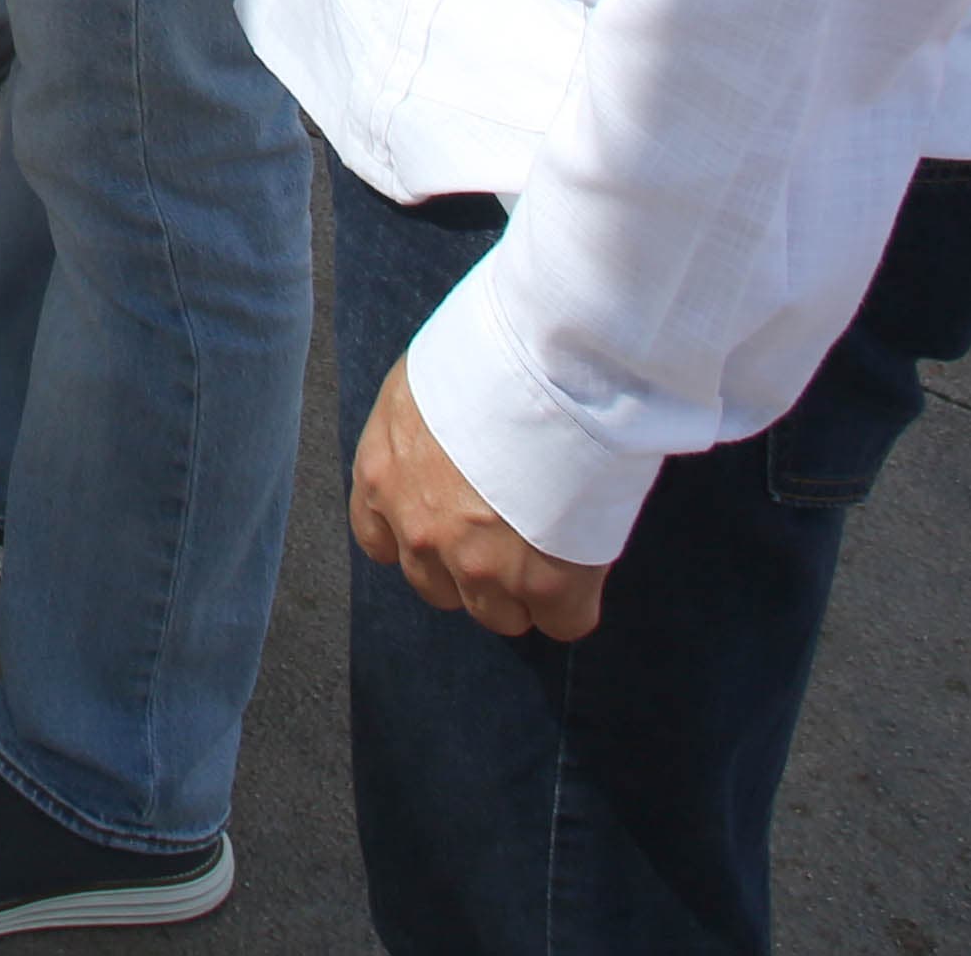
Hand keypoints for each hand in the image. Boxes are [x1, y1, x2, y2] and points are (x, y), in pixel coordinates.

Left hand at [346, 361, 609, 642]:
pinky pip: (562, 622)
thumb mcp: (427, 382)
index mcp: (380, 476)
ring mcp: (479, 565)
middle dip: (472, 569)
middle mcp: (418, 530)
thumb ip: (423, 429)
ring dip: (523, 592)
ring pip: (498, 615)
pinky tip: (590, 567)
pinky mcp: (544, 584)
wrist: (552, 362)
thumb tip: (448, 446)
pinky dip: (577, 603)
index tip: (452, 528)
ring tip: (556, 549)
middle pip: (439, 588)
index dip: (422, 540)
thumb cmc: (492, 348)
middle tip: (513, 535)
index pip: (381, 542)